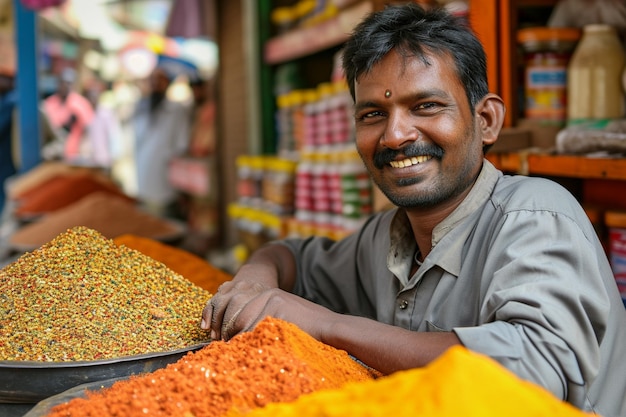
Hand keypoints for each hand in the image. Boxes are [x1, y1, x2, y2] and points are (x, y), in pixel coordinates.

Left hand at [201, 279, 334, 340]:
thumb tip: (241, 334)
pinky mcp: (277, 313)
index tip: (224, 340)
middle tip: (225, 348)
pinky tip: (249, 353)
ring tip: (234, 354)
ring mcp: (272, 303)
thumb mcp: (284, 317)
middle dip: (229, 334)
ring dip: (238, 341)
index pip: (240, 311)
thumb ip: (265, 320)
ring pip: (244, 325)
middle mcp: (268, 296)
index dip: (230, 327)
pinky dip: (249, 343)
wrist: (329, 327)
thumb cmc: (308, 328)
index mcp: (269, 295)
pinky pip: (255, 331)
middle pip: (238, 316)